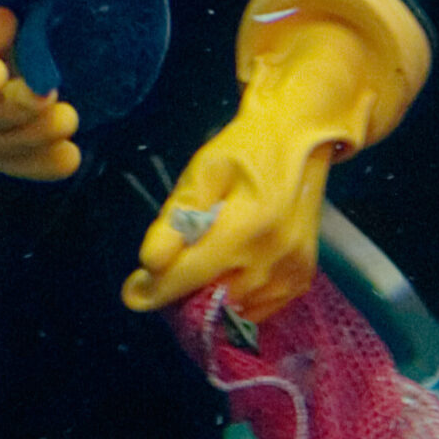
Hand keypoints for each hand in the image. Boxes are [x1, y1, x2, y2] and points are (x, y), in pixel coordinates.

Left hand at [120, 0, 429, 321]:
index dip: (152, 289)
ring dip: (208, 296)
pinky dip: (238, 297)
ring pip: (237, 310)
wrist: (306, 128)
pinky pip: (262, 308)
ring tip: (194, 262)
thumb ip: (176, 216)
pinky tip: (225, 268)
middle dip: (179, 294)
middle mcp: (274, 255)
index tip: (131, 289)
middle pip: (211, 303)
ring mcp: (295, 272)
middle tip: (160, 273)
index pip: (187, 277)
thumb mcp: (203, 166)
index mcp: (246, 224)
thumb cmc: (246, 141)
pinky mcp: (304, 279)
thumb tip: (149, 261)